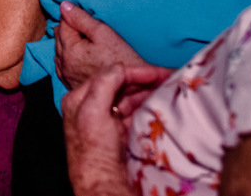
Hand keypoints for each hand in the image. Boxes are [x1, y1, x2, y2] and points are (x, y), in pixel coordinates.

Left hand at [55, 2, 145, 90]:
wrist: (135, 90)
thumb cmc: (122, 59)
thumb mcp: (103, 33)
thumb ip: (81, 18)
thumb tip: (64, 6)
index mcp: (69, 50)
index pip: (62, 24)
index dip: (73, 17)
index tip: (85, 17)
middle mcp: (63, 64)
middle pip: (58, 38)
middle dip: (68, 29)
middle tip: (85, 26)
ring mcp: (67, 77)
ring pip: (59, 52)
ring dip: (67, 44)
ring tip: (83, 40)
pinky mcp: (72, 85)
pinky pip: (62, 66)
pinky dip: (67, 58)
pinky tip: (78, 56)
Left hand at [62, 64, 159, 195]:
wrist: (103, 185)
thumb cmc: (93, 152)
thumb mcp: (93, 112)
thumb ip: (104, 84)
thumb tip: (120, 66)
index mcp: (80, 98)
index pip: (110, 75)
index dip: (136, 72)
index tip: (159, 72)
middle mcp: (91, 107)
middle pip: (122, 86)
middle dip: (146, 81)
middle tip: (170, 79)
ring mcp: (106, 121)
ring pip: (130, 100)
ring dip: (149, 94)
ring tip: (169, 90)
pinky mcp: (118, 135)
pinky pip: (135, 115)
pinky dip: (148, 108)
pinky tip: (160, 106)